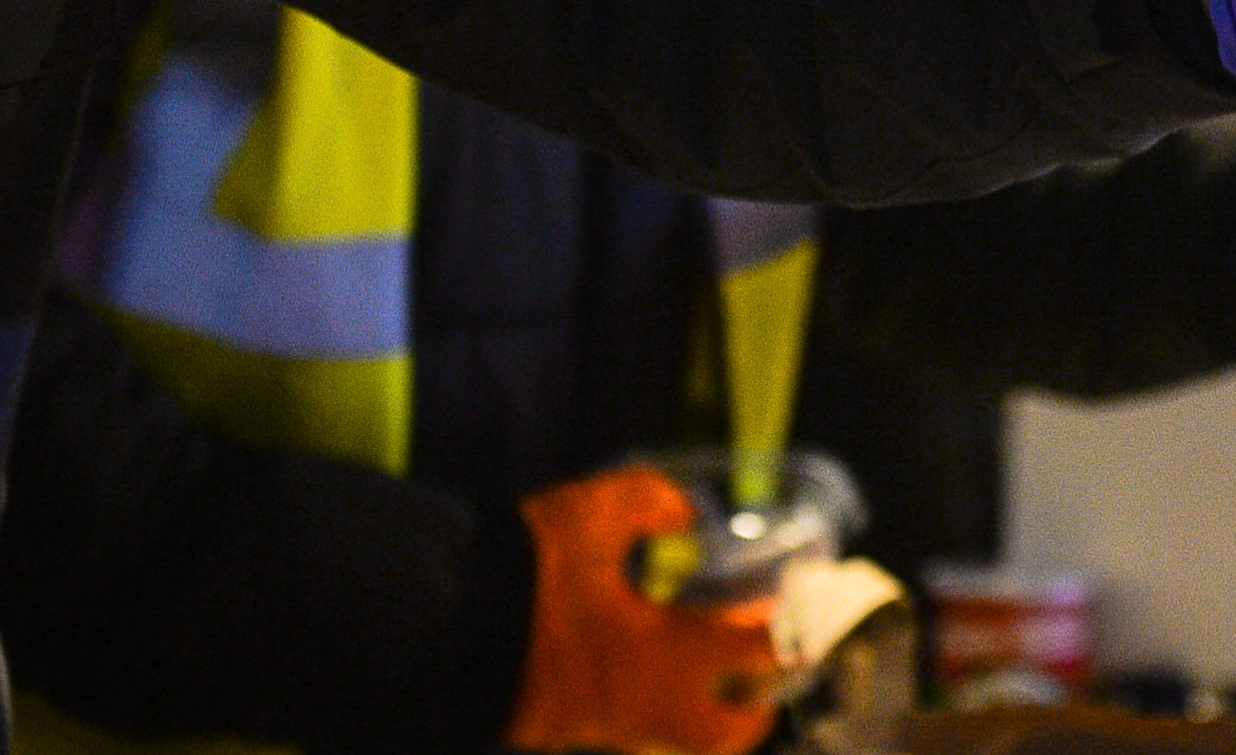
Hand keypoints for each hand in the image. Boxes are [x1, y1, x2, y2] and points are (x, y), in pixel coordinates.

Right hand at [510, 466, 783, 754]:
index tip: (793, 600)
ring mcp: (607, 725)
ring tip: (706, 665)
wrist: (442, 630)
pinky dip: (653, 702)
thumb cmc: (523, 573)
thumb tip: (688, 515)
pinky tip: (645, 660)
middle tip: (762, 663)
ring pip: (680, 739)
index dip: (790, 627)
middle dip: (755, 705)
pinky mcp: (568, 731)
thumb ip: (651, 503)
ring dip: (704, 708)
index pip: (760, 652)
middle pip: (728, 734)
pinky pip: (634, 729)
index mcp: (667, 652)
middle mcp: (647, 703)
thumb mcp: (592, 514)